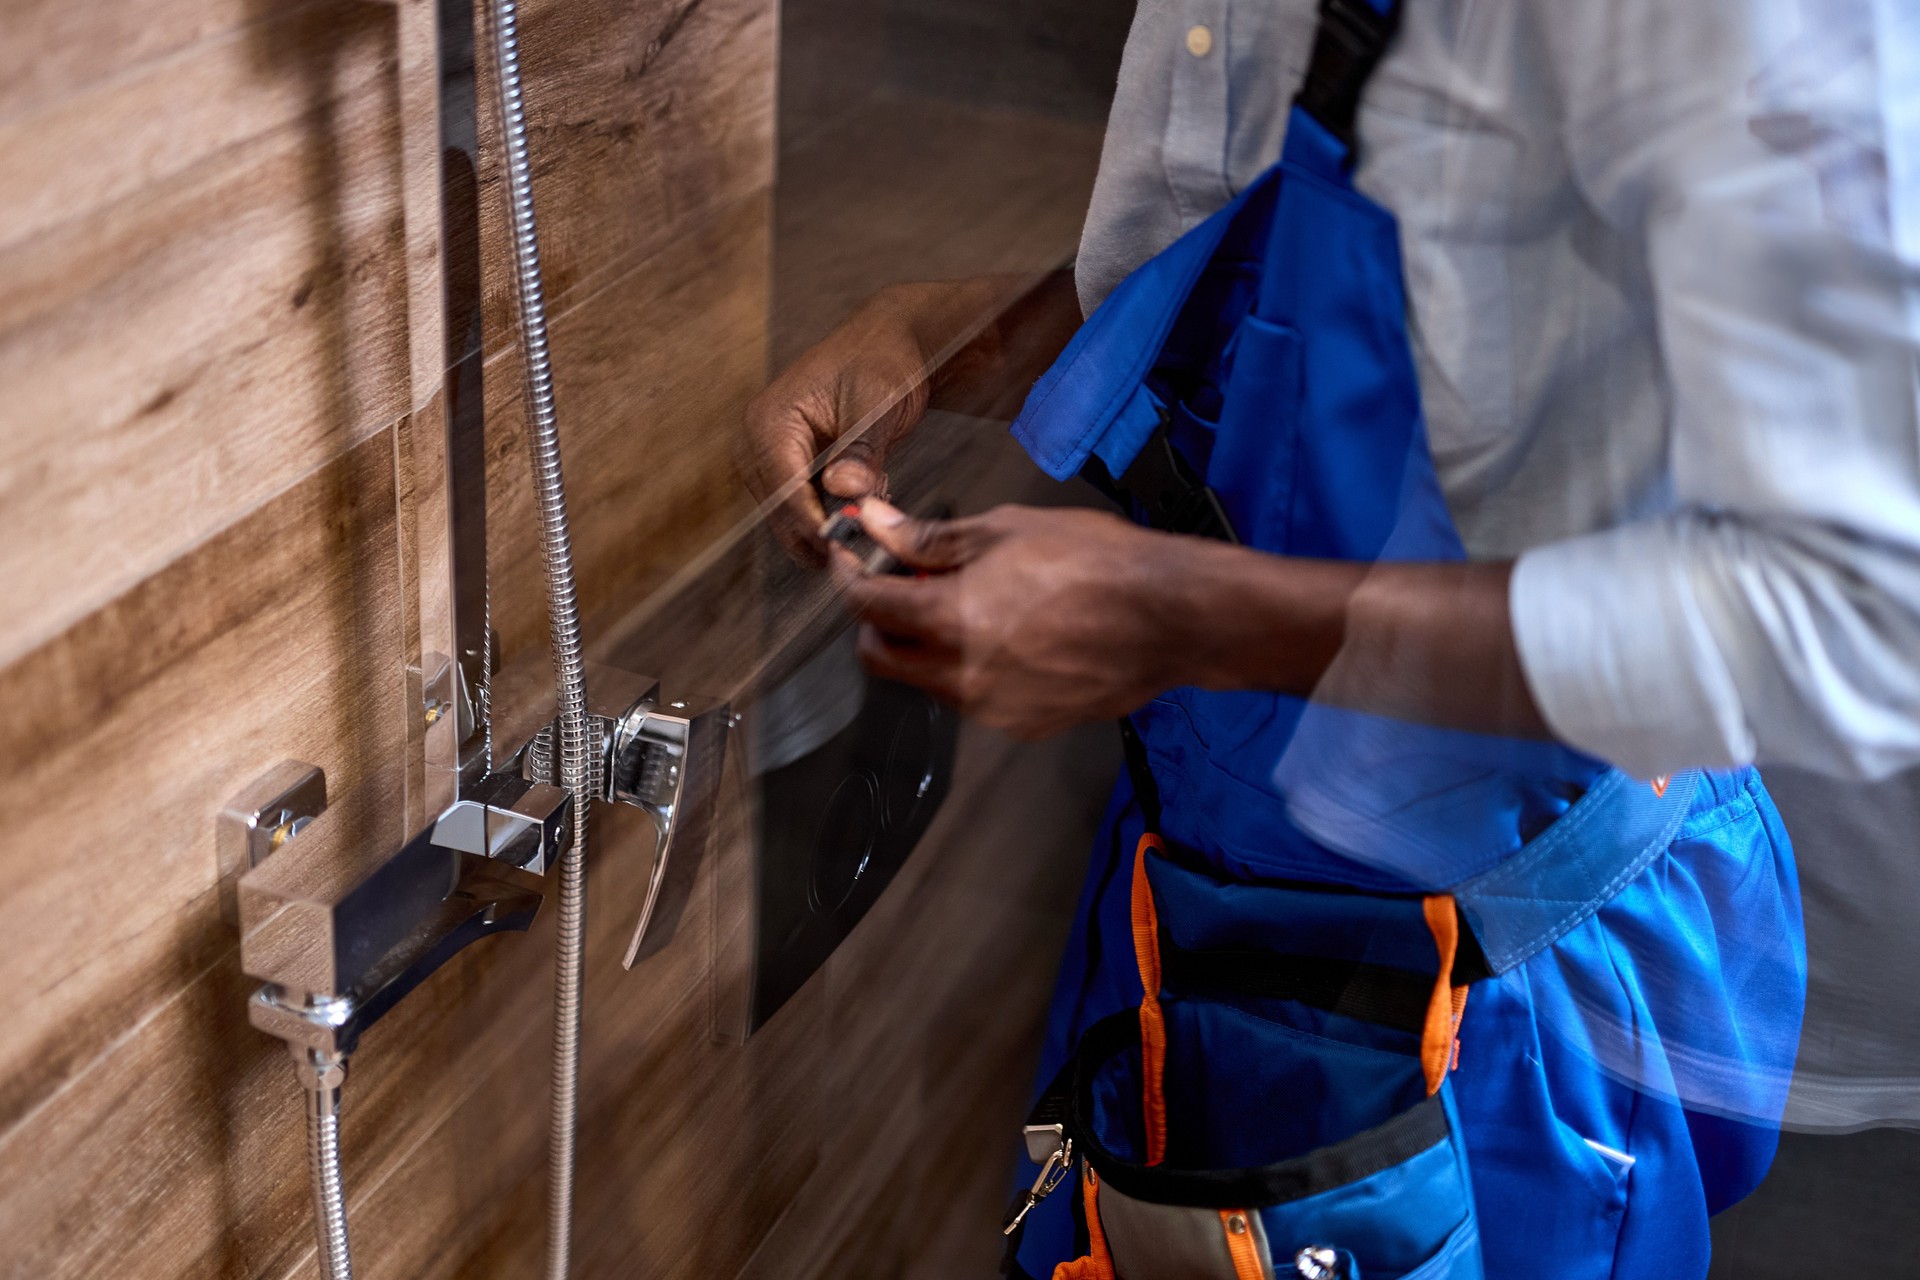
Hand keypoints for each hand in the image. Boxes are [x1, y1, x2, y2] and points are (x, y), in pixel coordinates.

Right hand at [739, 282, 993, 566]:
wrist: (889, 344)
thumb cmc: (882, 362)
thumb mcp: (876, 404)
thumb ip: (860, 450)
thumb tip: (843, 488)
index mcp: (769, 420)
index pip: (784, 490)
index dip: (814, 525)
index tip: (846, 548)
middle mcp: (756, 441)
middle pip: (779, 511)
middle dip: (820, 533)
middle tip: (863, 549)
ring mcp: (767, 456)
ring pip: (788, 516)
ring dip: (828, 526)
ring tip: (870, 517)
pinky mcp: (785, 467)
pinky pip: (801, 506)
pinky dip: (831, 514)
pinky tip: (865, 501)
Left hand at [833, 499, 1194, 738]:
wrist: (1169, 618)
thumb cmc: (1097, 563)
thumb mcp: (1004, 531)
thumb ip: (930, 538)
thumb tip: (877, 525)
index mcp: (949, 620)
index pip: (867, 607)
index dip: (849, 578)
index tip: (851, 561)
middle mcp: (961, 676)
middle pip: (882, 659)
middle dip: (877, 622)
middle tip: (901, 586)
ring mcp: (992, 708)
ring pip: (926, 681)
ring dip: (925, 646)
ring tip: (968, 604)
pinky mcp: (1023, 723)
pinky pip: (973, 699)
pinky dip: (970, 669)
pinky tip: (1007, 636)